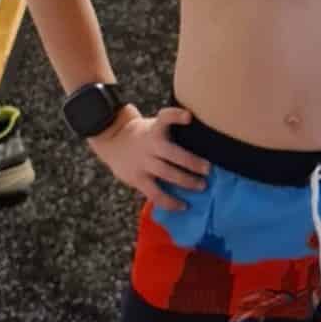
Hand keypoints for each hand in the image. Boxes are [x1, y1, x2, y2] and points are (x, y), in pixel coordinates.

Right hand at [89, 105, 209, 211]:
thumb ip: (170, 133)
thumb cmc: (143, 135)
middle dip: (192, 162)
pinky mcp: (137, 179)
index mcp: (155, 129)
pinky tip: (183, 206)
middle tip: (208, 169)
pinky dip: (170, 202)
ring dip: (186, 181)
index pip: (165, 118)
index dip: (175, 116)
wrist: (112, 141)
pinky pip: (155, 194)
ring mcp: (143, 163)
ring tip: (201, 186)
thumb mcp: (153, 126)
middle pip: (173, 153)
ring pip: (167, 174)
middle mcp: (150, 145)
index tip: (188, 116)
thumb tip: (203, 145)